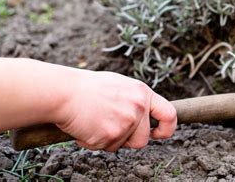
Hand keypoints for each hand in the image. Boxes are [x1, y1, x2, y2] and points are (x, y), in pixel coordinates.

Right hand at [54, 69, 176, 151]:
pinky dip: (94, 142)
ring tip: (95, 122)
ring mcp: (126, 122)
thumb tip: (145, 114)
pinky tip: (85, 126)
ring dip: (110, 140)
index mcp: (142, 93)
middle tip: (108, 127)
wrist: (64, 92)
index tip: (158, 134)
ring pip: (123, 146)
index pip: (169, 114)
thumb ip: (135, 100)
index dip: (167, 128)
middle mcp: (138, 107)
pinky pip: (105, 148)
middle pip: (143, 140)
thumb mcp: (120, 85)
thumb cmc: (87, 88)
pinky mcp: (111, 135)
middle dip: (128, 140)